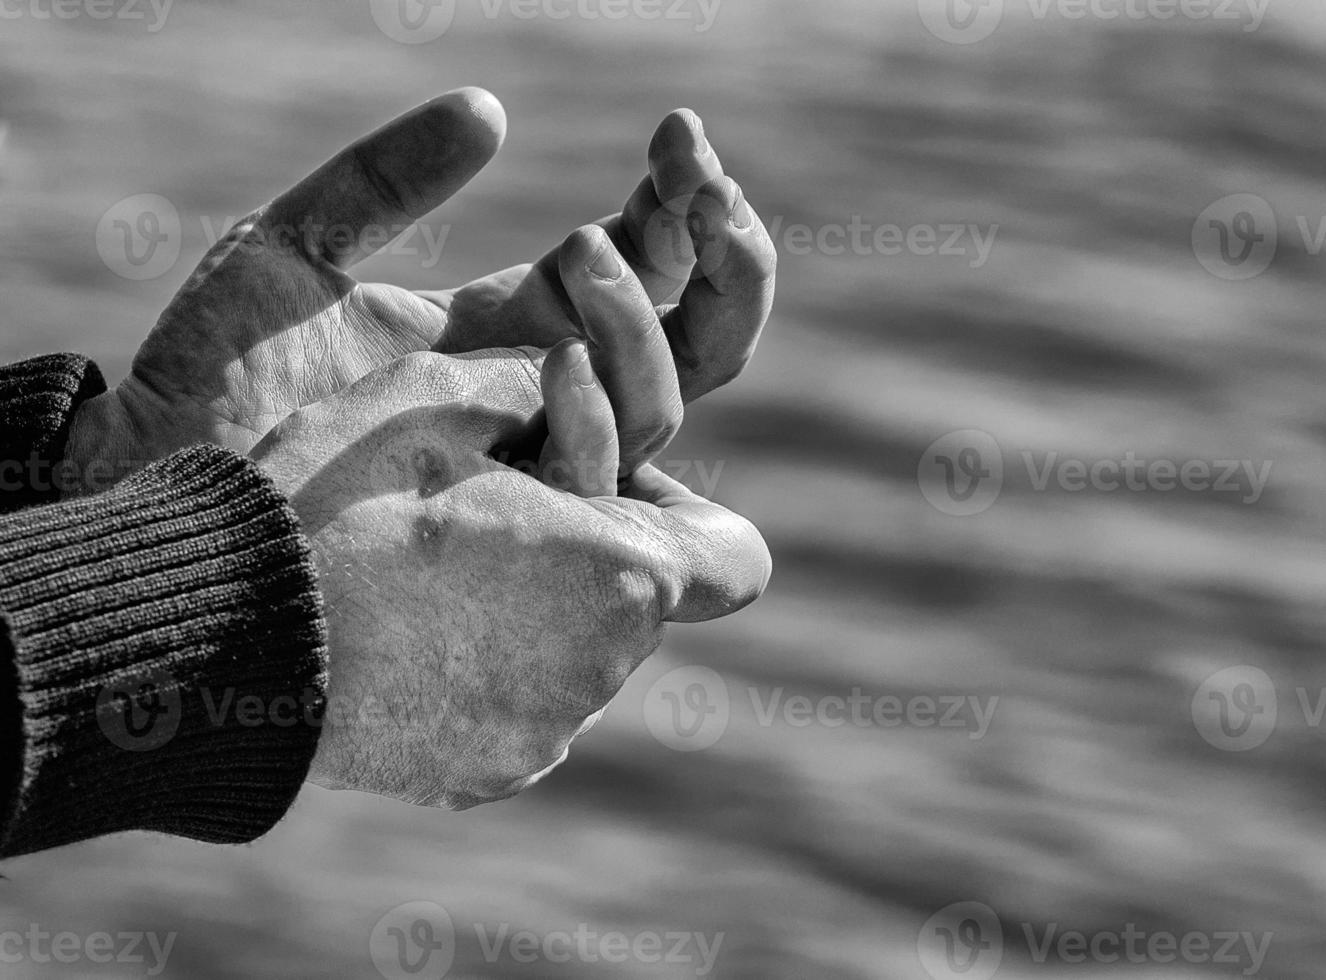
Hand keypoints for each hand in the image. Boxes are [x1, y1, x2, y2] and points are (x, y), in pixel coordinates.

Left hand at [65, 88, 775, 484]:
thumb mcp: (294, 249)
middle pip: (701, 348)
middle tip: (707, 183)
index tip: (679, 135)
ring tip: (579, 248)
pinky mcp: (515, 532)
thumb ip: (386, 178)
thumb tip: (489, 111)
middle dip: (731, 263)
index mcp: (518, 330)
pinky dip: (602, 412)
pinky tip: (558, 358)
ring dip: (646, 322)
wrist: (153, 493)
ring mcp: (538, 467)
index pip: (651, 271)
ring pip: (664, 405)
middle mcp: (549, 401)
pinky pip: (601, 479)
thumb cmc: (207, 381)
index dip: (685, 207)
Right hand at [251, 347, 769, 807]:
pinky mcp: (484, 773)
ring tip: (427, 572)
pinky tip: (404, 633)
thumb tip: (588, 395)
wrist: (219, 635)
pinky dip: (485, 668)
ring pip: (577, 653)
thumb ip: (550, 394)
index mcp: (619, 571)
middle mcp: (603, 668)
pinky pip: (518, 705)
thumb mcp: (443, 397)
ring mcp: (543, 733)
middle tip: (487, 515)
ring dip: (533, 610)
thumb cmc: (337, 501)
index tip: (614, 493)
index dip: (688, 520)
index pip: (735, 556)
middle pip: (640, 600)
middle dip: (588, 555)